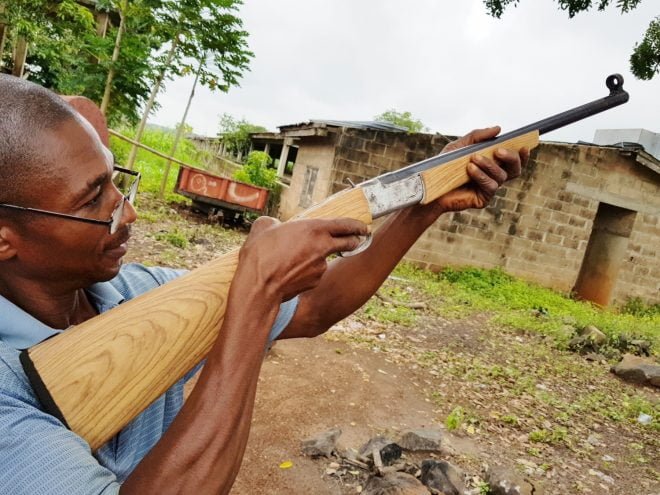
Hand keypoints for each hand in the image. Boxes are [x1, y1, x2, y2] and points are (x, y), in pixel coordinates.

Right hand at [237, 217, 368, 300]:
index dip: (356, 225)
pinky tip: (290, 273)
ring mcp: (321, 267)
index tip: (363, 227)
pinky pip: (314, 274)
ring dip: (316, 258)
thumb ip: (275, 224)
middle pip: (348, 242)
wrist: (258, 286)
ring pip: (324, 259)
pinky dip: (306, 272)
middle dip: (354, 240)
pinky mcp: (315, 282)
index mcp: (314, 229)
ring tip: (293, 259)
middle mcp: (322, 247)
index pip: (345, 224)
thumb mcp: (264, 228)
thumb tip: (274, 226)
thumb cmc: (260, 255)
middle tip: (355, 239)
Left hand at [435, 126, 528, 212]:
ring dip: (489, 165)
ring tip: (473, 158)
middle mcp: (494, 177)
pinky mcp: (483, 199)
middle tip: (498, 150)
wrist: (430, 186)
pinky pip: (491, 186)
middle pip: (515, 169)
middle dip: (511, 158)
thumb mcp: (459, 146)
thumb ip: (477, 136)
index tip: (523, 145)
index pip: (513, 160)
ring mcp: (489, 189)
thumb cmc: (444, 167)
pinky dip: (481, 176)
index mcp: (492, 164)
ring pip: (502, 176)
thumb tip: (498, 129)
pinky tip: (470, 170)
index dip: (522, 154)